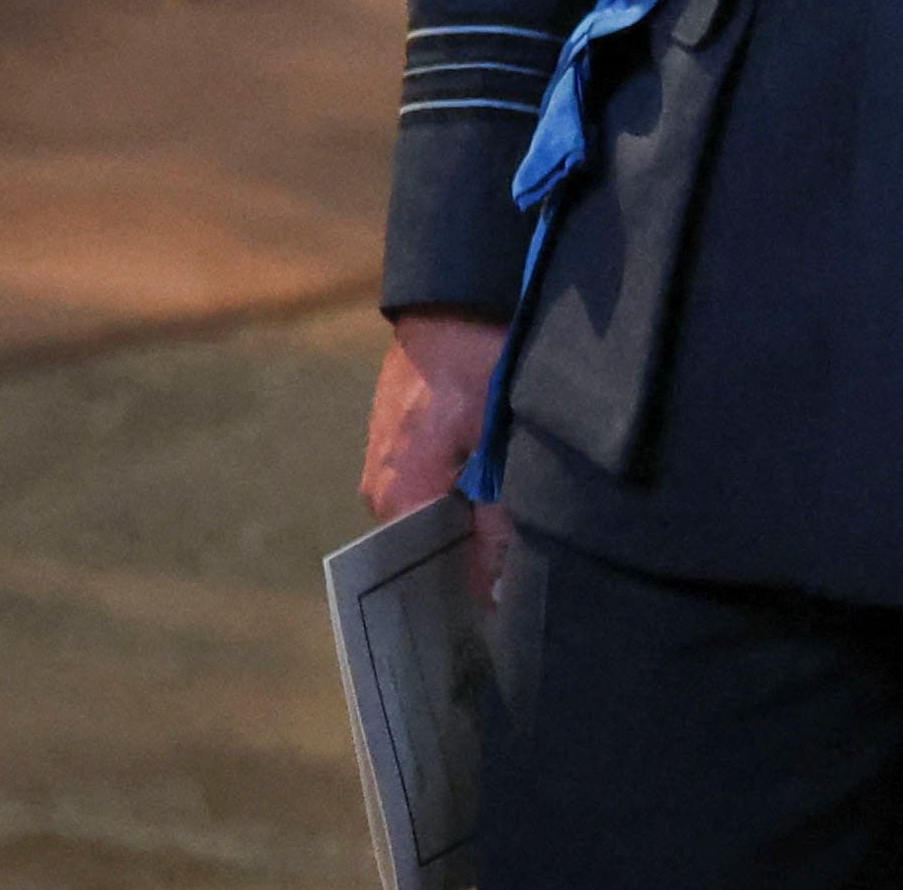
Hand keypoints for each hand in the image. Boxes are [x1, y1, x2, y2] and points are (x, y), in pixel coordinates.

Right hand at [358, 310, 514, 601]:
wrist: (454, 292)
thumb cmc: (478, 357)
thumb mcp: (498, 433)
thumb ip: (499, 510)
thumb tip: (497, 582)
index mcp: (396, 494)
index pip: (427, 568)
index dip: (468, 588)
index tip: (504, 611)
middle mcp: (380, 487)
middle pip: (430, 543)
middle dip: (473, 556)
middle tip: (522, 574)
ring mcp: (387, 461)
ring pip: (435, 512)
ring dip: (472, 521)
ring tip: (520, 536)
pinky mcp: (401, 438)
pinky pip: (433, 483)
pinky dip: (464, 492)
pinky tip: (502, 493)